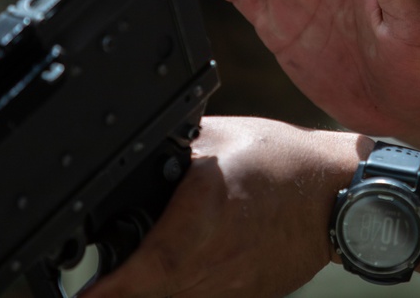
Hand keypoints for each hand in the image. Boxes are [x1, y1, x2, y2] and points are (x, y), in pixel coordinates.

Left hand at [81, 116, 367, 297]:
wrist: (334, 196)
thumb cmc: (283, 164)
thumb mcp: (217, 138)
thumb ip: (171, 149)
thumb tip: (129, 149)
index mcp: (203, 215)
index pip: (145, 266)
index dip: (110, 288)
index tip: (84, 295)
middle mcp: (213, 260)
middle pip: (149, 293)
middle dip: (120, 289)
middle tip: (97, 283)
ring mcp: (230, 289)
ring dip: (149, 291)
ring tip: (131, 275)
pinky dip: (182, 291)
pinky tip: (185, 268)